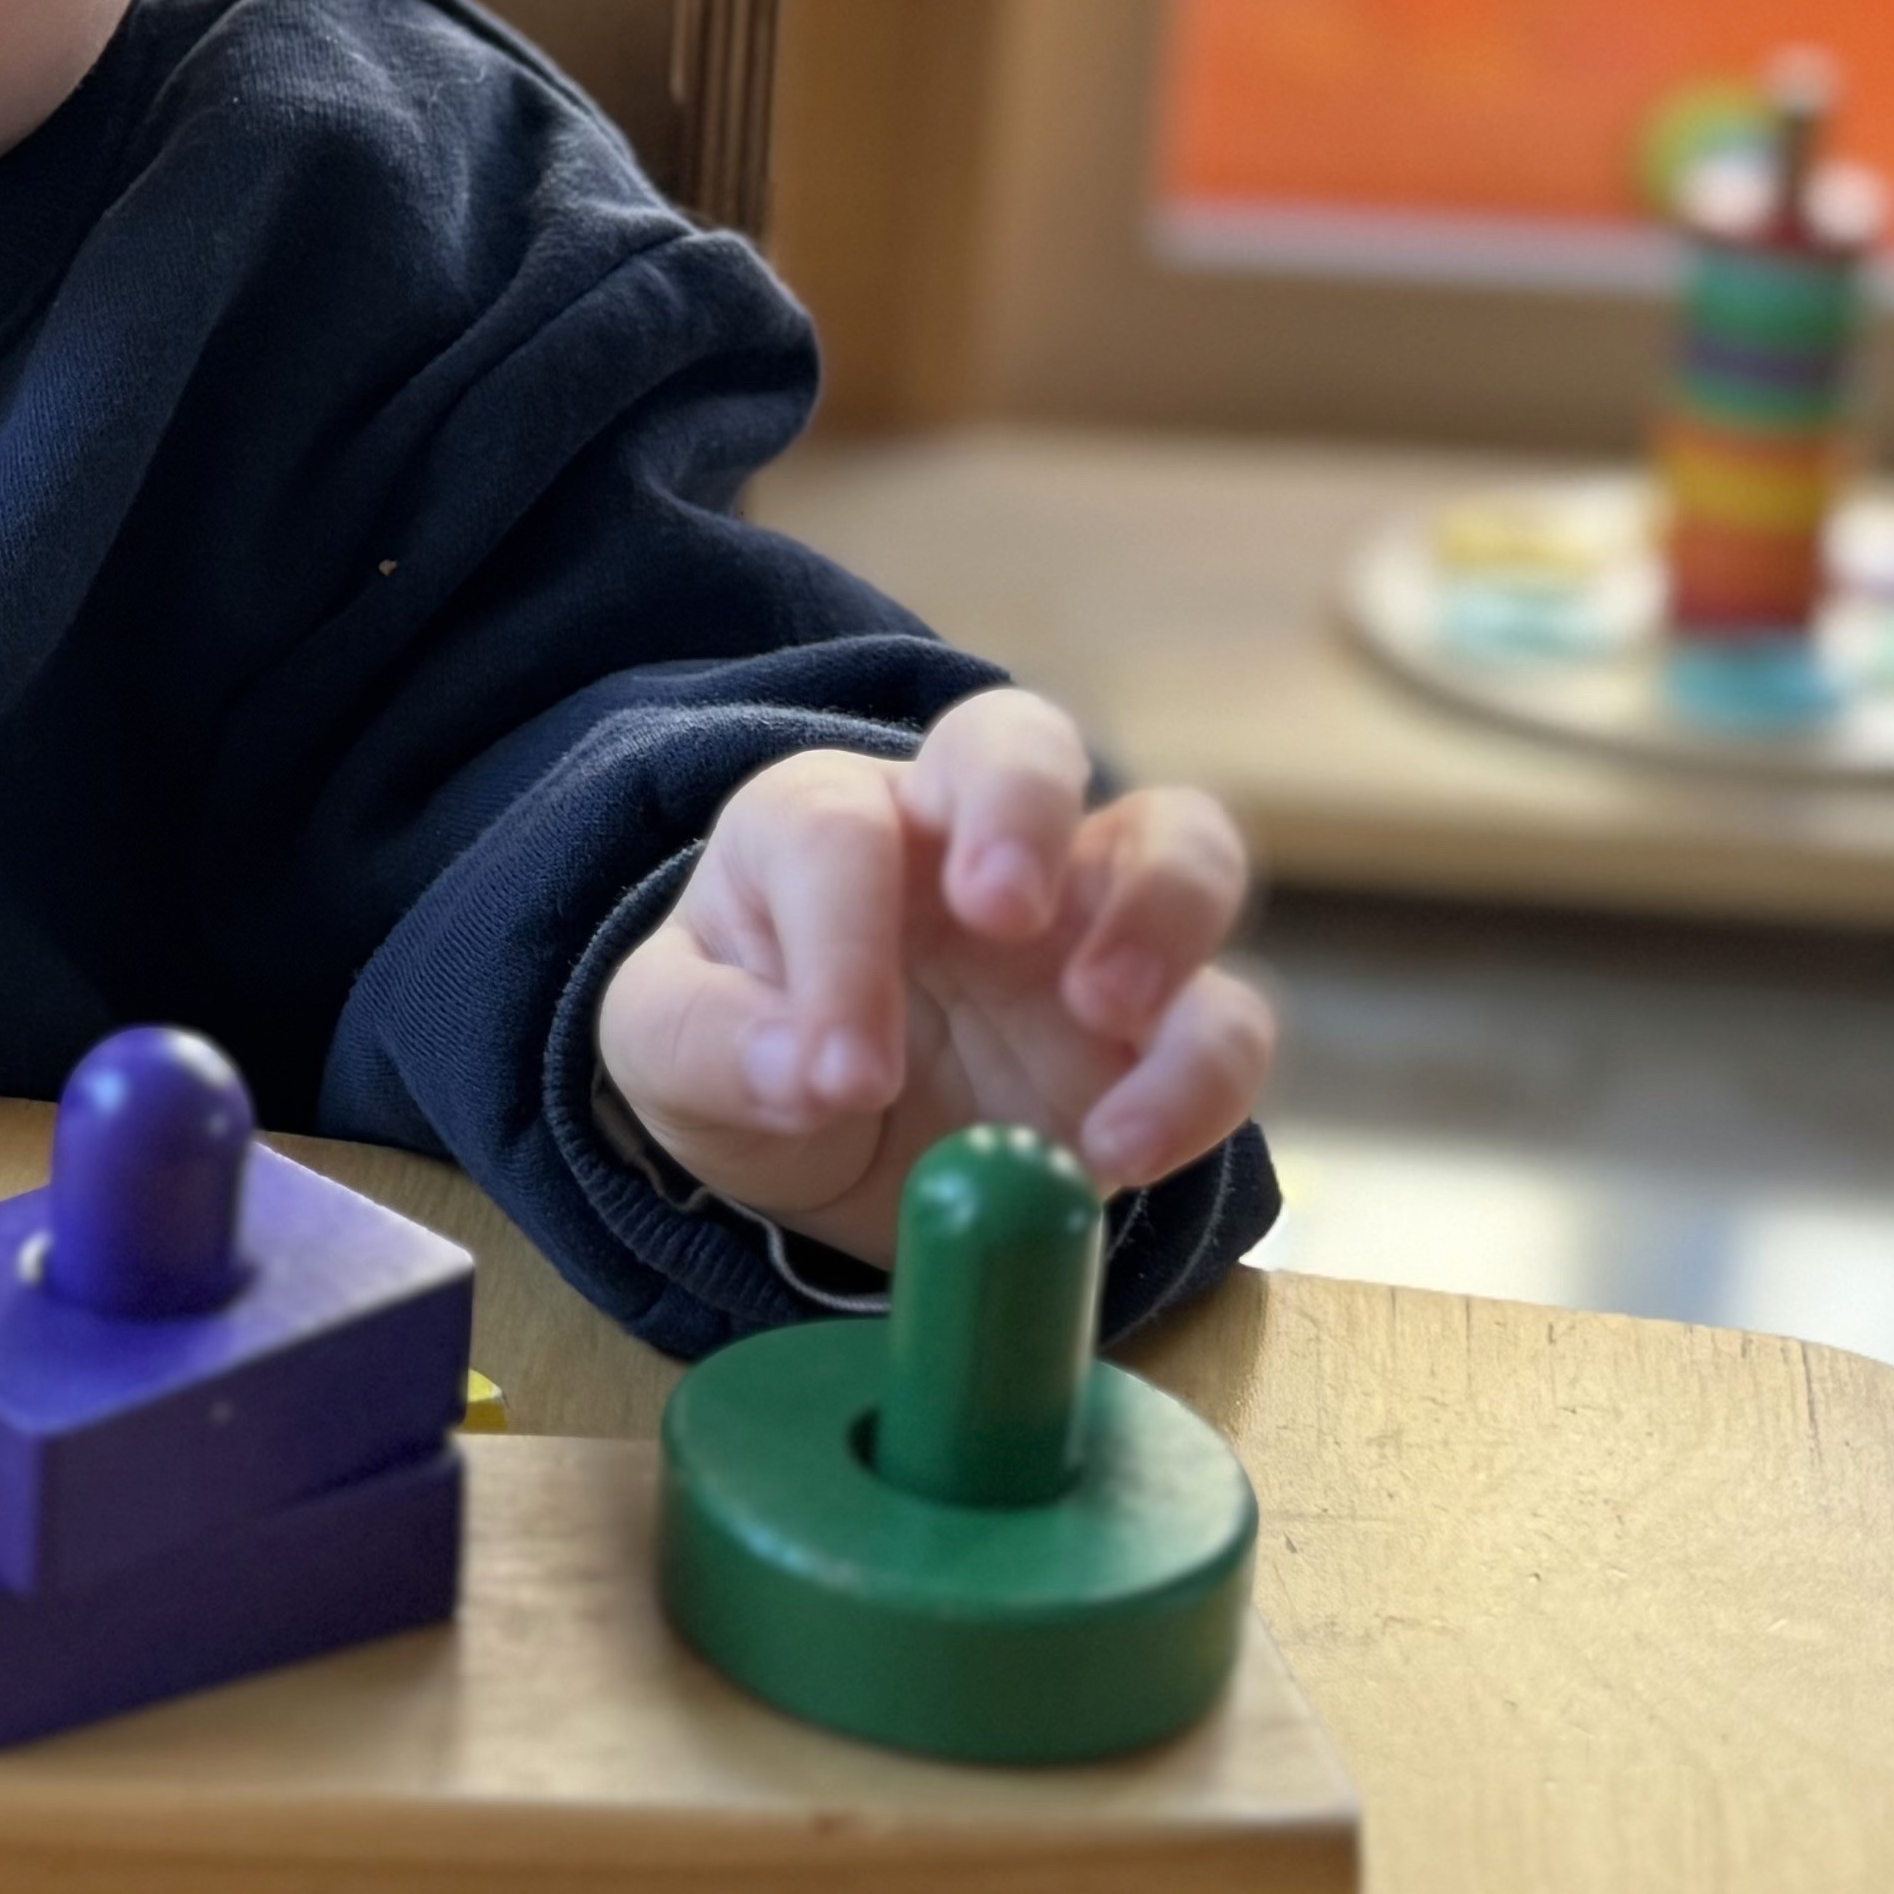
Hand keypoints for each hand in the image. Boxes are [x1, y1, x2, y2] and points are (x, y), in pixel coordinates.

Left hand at [596, 690, 1270, 1271]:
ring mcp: (1082, 920)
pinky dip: (1198, 1078)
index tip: (840, 1076)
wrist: (823, 1147)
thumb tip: (805, 1070)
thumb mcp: (667, 1053)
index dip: (842, 946)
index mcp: (826, 824)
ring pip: (1183, 837)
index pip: (838, 832)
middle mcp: (964, 839)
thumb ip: (709, 1046)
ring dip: (1162, 909)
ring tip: (1105, 1009)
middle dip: (1021, 804)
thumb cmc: (741, 1052)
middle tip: (1004, 910)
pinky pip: (1226, 1017)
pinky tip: (1117, 1152)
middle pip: (1021, 741)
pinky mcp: (1160, 1024)